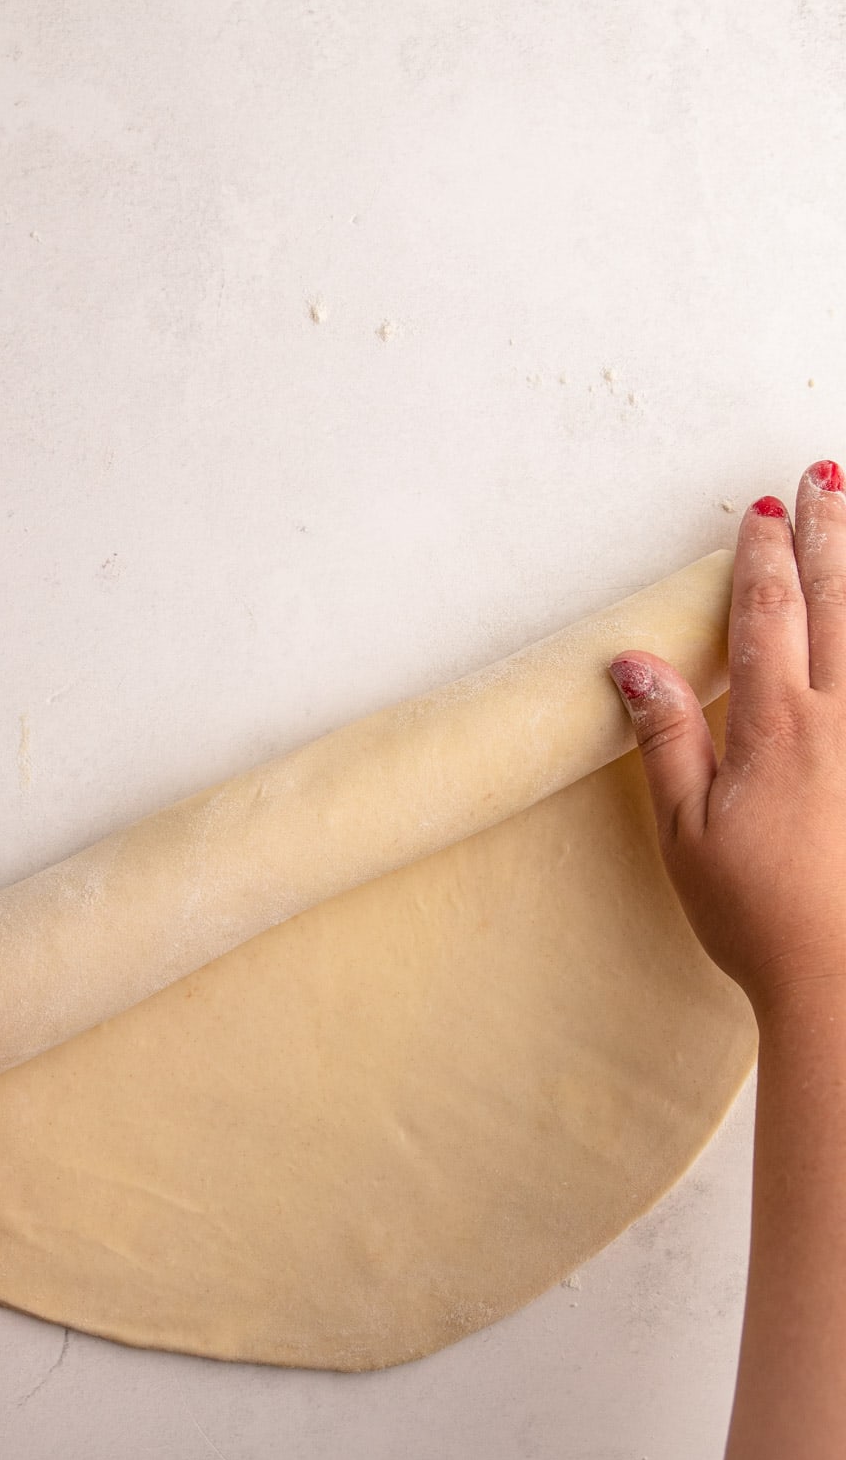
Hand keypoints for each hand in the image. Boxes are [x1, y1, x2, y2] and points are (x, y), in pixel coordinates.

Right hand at [609, 458, 845, 1018]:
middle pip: (838, 603)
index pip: (768, 617)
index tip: (762, 513)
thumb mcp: (686, 832)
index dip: (762, 559)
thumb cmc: (761, 916)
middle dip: (829, 535)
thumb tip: (634, 660)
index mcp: (781, 728)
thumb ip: (668, 735)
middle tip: (824, 478)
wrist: (844, 981)